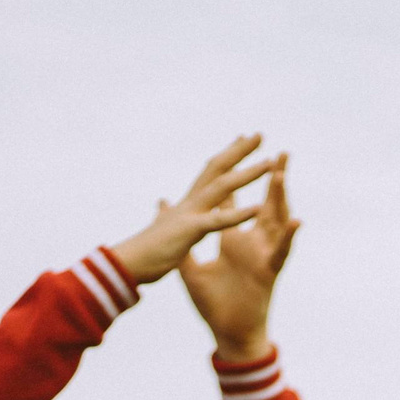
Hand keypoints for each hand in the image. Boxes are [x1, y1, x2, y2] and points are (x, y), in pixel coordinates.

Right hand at [109, 136, 281, 286]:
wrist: (127, 265)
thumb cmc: (144, 250)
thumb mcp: (160, 227)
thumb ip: (164, 214)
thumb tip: (163, 202)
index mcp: (187, 204)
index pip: (210, 173)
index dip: (226, 156)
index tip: (241, 139)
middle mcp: (190, 202)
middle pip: (218, 169)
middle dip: (239, 151)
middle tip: (260, 133)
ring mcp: (191, 214)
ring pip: (223, 188)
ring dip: (248, 174)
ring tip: (271, 163)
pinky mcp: (191, 231)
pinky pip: (219, 221)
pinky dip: (239, 214)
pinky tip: (259, 208)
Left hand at [180, 156, 298, 362]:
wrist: (227, 334)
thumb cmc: (214, 305)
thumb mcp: (191, 270)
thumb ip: (183, 244)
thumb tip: (167, 223)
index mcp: (232, 240)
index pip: (233, 202)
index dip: (236, 177)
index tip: (240, 152)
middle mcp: (252, 243)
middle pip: (264, 203)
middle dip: (271, 177)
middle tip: (280, 152)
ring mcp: (263, 255)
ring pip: (276, 220)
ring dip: (280, 196)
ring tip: (283, 172)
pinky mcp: (269, 271)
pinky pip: (281, 252)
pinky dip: (289, 237)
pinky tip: (297, 220)